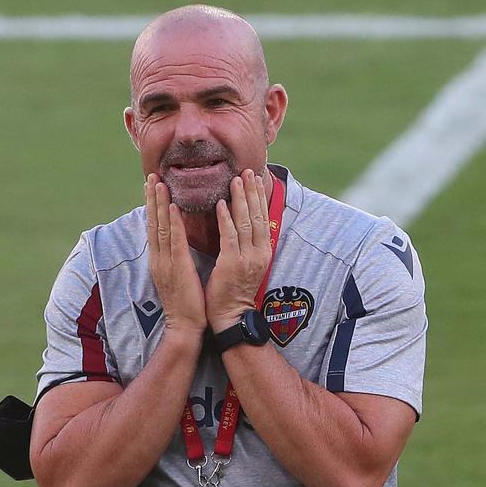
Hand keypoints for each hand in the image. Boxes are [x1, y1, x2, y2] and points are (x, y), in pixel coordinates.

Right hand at [145, 175, 206, 334]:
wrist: (185, 327)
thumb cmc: (187, 303)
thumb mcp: (178, 276)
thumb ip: (176, 258)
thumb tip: (178, 243)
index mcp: (159, 260)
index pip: (154, 228)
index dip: (153, 206)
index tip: (152, 187)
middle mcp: (159, 258)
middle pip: (153, 223)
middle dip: (152, 199)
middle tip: (151, 176)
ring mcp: (166, 263)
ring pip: (161, 227)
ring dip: (159, 204)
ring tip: (159, 183)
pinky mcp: (178, 268)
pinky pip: (175, 242)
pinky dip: (173, 223)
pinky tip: (173, 207)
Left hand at [206, 170, 272, 329]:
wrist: (231, 316)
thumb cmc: (234, 290)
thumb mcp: (247, 264)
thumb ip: (248, 244)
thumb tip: (245, 224)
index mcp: (264, 252)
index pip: (264, 218)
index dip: (259, 197)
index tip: (255, 178)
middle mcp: (259, 252)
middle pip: (258, 215)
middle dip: (253, 191)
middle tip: (247, 171)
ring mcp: (247, 258)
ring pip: (246, 222)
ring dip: (241, 199)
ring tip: (235, 179)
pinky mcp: (232, 263)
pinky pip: (230, 236)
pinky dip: (226, 218)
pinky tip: (221, 203)